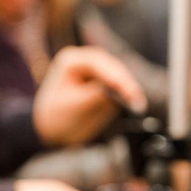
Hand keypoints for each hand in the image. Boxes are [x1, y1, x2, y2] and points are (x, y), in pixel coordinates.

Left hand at [33, 46, 147, 146]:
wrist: (52, 130)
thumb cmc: (56, 117)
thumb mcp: (72, 107)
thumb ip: (94, 96)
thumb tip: (116, 89)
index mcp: (71, 61)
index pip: (97, 63)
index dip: (114, 75)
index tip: (126, 88)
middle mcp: (86, 61)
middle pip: (112, 67)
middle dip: (125, 83)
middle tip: (137, 99)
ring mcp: (97, 72)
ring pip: (119, 76)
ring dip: (129, 89)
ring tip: (138, 104)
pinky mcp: (106, 84)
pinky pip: (120, 87)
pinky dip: (126, 95)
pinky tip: (134, 104)